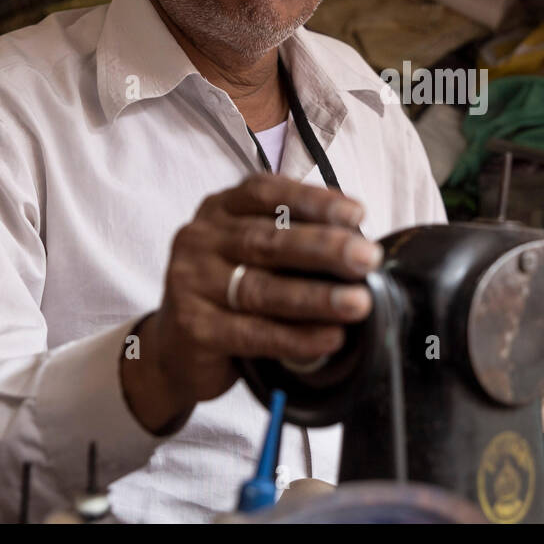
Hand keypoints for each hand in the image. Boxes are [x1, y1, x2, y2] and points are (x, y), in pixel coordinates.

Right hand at [121, 173, 381, 432]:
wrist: (176, 349)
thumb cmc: (231, 292)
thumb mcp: (255, 254)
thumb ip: (292, 239)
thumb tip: (359, 243)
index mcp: (220, 209)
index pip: (266, 193)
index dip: (313, 201)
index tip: (357, 214)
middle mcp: (200, 239)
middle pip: (267, 240)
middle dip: (324, 248)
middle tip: (368, 258)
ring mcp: (190, 283)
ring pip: (260, 288)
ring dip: (316, 296)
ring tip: (358, 303)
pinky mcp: (193, 328)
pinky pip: (252, 333)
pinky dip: (296, 337)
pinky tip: (330, 338)